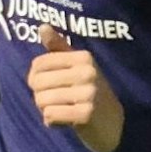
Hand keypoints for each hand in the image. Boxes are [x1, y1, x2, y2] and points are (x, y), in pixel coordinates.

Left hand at [28, 24, 124, 151]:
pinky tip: (64, 122)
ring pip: (42, 99)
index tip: (49, 86)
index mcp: (84, 58)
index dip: (36, 77)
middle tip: (55, 102)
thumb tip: (42, 26)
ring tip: (60, 111)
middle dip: (39, 95)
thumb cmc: (90, 93)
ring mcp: (89, 94)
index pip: (39, 63)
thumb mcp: (78, 67)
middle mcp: (88, 73)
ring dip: (45, 109)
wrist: (114, 125)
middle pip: (38, 82)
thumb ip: (59, 48)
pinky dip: (51, 122)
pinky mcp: (86, 114)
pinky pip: (50, 115)